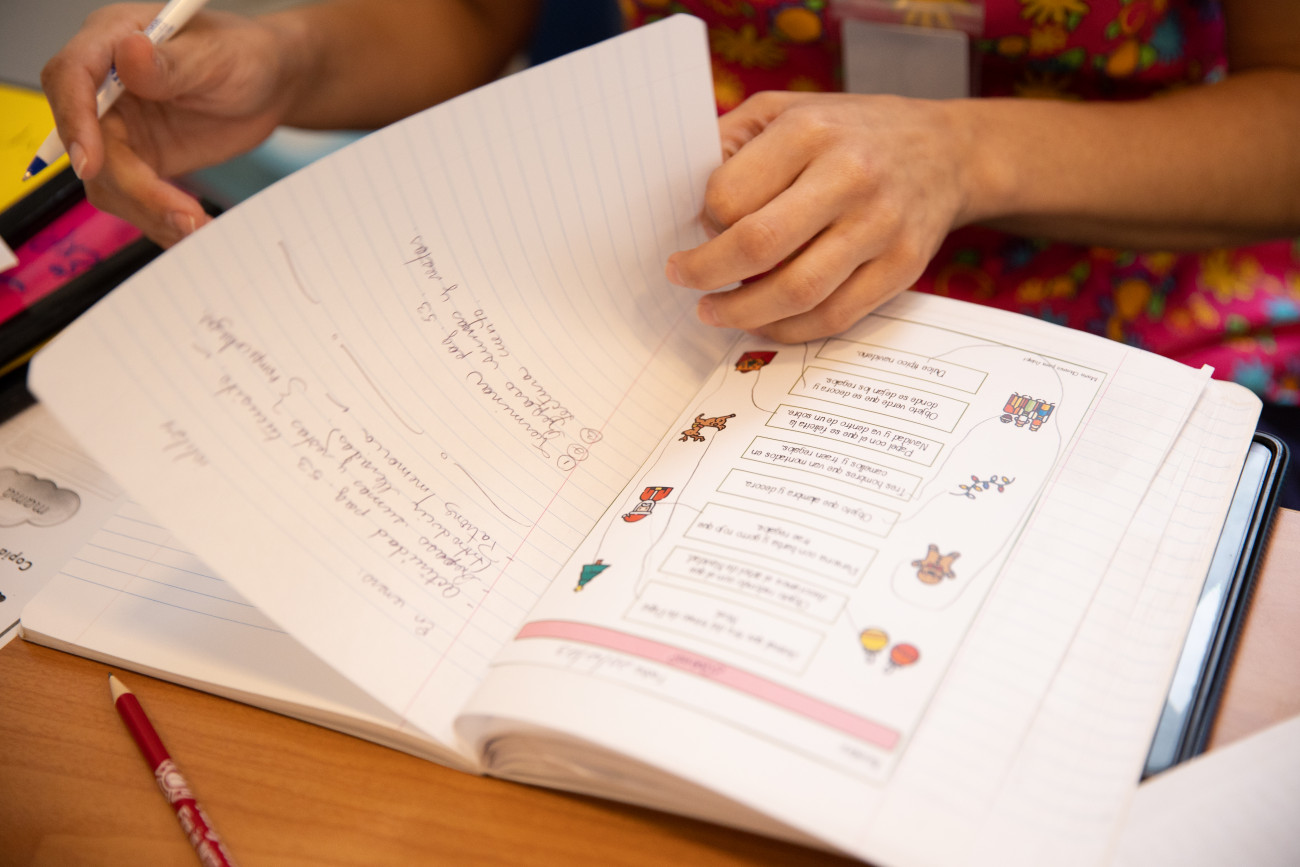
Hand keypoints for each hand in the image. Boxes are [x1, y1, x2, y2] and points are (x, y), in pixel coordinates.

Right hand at [41, 4, 302, 245]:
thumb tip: (128, 53)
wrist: (271, 85)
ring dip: (150, 212)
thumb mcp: (215, 56)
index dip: (74, 122)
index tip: (91, 163)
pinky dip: (161, 220)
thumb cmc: (244, 54)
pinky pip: (135, 199)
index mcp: (111, 41)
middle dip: (132, 187)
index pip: (69, 79)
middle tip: (182, 215)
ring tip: (198, 226)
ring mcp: (121, 129)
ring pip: (107, 182)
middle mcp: (105, 89)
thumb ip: (171, 63)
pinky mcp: (141, 162)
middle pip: (88, 145)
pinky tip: (194, 228)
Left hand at [666, 91, 977, 342]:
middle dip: (707, 273)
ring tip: (715, 311)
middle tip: (684, 280)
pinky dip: (788, 330)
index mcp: (811, 132)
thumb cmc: (848, 133)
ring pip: (797, 292)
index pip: (731, 195)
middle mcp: (851, 177)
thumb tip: (685, 204)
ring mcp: (881, 227)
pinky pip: (835, 317)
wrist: (945, 151)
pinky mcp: (903, 268)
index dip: (703, 222)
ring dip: (742, 313)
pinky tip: (763, 322)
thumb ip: (730, 144)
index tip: (695, 230)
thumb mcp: (786, 110)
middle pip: (759, 246)